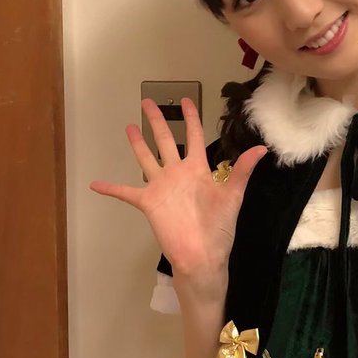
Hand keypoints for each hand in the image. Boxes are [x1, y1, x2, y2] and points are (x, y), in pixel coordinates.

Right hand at [89, 98, 267, 275]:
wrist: (203, 256)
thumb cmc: (219, 229)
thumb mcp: (233, 196)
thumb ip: (242, 171)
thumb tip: (262, 149)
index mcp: (198, 170)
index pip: (195, 137)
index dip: (190, 118)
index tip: (185, 100)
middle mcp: (178, 174)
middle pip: (166, 141)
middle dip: (157, 121)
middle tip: (148, 102)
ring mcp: (162, 188)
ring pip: (146, 159)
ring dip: (137, 144)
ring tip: (128, 127)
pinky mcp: (149, 203)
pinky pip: (126, 192)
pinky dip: (111, 188)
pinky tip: (96, 183)